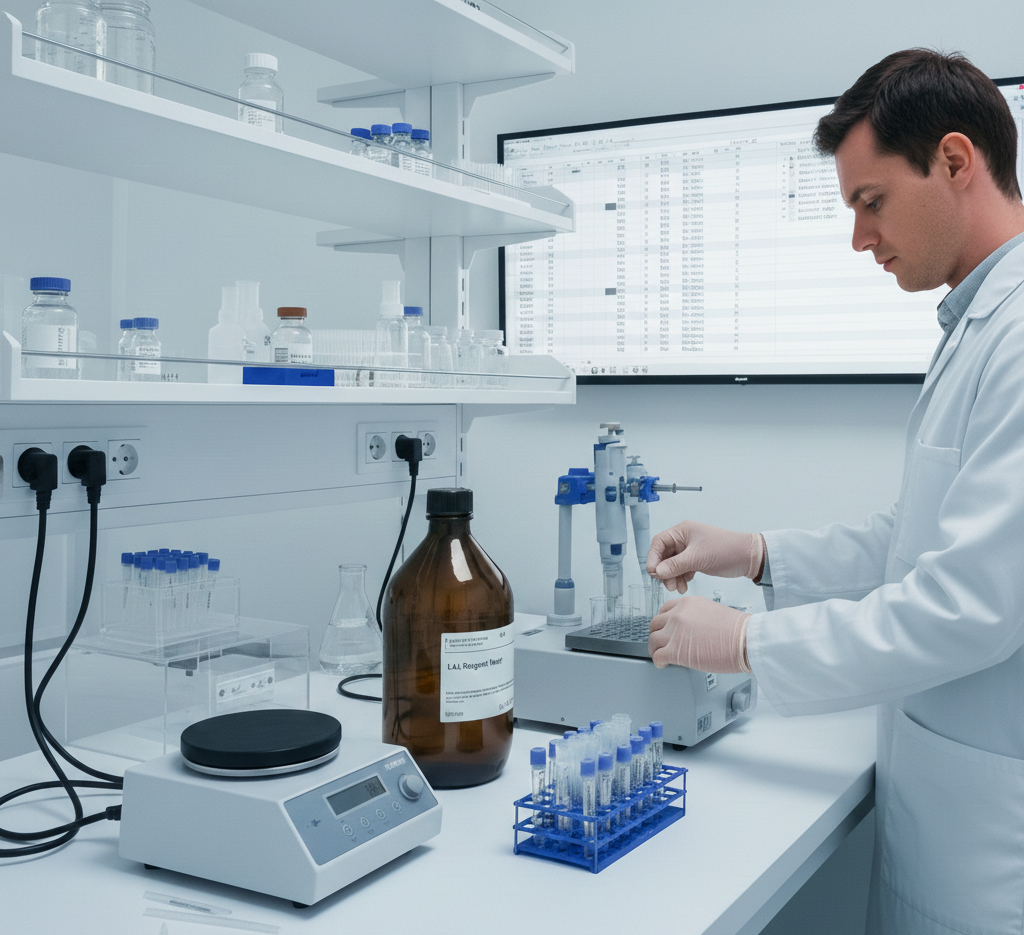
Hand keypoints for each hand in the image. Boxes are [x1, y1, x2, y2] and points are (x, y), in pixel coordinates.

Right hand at [646, 520, 763, 592]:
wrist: (748, 558)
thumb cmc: (726, 550)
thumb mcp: (697, 558)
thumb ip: (675, 565)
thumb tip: (657, 572)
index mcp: (682, 531)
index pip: (659, 542)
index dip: (653, 557)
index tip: (653, 572)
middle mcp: (684, 539)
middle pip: (664, 555)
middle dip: (664, 571)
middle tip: (667, 584)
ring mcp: (690, 550)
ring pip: (673, 564)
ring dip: (672, 576)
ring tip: (677, 588)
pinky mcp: (697, 559)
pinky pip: (682, 569)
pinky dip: (681, 578)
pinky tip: (685, 585)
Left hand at [648, 595, 750, 672]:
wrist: (746, 641)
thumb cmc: (737, 631)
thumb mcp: (711, 612)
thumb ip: (694, 617)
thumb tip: (687, 630)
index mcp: (687, 603)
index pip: (664, 610)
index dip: (663, 623)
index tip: (665, 630)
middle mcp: (678, 614)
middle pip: (655, 624)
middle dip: (657, 635)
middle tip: (661, 644)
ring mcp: (675, 632)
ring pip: (653, 640)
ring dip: (655, 649)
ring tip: (661, 655)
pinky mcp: (676, 651)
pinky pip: (657, 656)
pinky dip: (658, 662)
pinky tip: (664, 664)